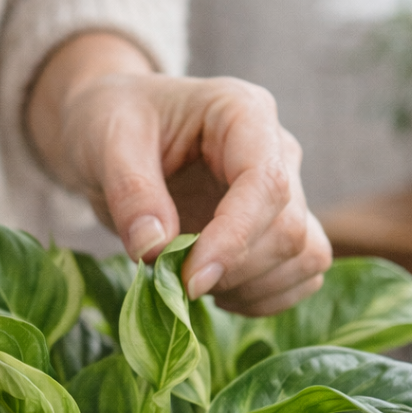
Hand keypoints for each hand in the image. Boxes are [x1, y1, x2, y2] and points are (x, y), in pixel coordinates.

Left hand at [27, 34, 331, 314]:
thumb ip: (130, 191)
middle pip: (288, 229)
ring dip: (252, 290)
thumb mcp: (107, 143)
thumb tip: (156, 248)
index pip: (266, 184)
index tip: (190, 282)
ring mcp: (284, 192)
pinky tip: (215, 292)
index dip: (233, 241)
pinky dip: (263, 298)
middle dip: (233, 272)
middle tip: (173, 282)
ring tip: (192, 285)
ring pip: (304, 256)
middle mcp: (277, 151)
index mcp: (243, 113)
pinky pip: (300, 275)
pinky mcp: (278, 228)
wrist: (118, 135)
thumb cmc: (113, 122)